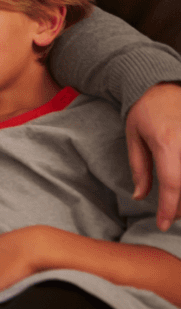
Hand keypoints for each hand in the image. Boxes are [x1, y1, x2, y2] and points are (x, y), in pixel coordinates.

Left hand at [126, 82, 180, 230]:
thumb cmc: (144, 111)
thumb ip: (139, 169)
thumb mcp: (134, 138)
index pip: (173, 185)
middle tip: (172, 214)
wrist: (161, 84)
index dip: (170, 209)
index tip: (164, 224)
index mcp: (168, 144)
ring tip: (178, 202)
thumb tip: (140, 196)